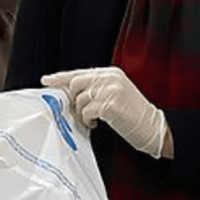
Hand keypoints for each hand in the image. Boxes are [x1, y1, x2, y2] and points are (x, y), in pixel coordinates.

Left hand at [42, 66, 170, 158]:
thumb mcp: (116, 93)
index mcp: (110, 73)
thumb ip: (97, 88)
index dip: (60, 77)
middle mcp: (109, 78)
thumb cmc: (133, 113)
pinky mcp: (110, 105)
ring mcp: (110, 90)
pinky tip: (96, 124)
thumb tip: (72, 93)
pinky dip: (88, 120)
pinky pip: (86, 112)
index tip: (46, 80)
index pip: (79, 72)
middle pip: (75, 84)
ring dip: (82, 113)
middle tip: (79, 111)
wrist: (153, 127)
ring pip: (80, 100)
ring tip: (92, 120)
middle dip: (73, 100)